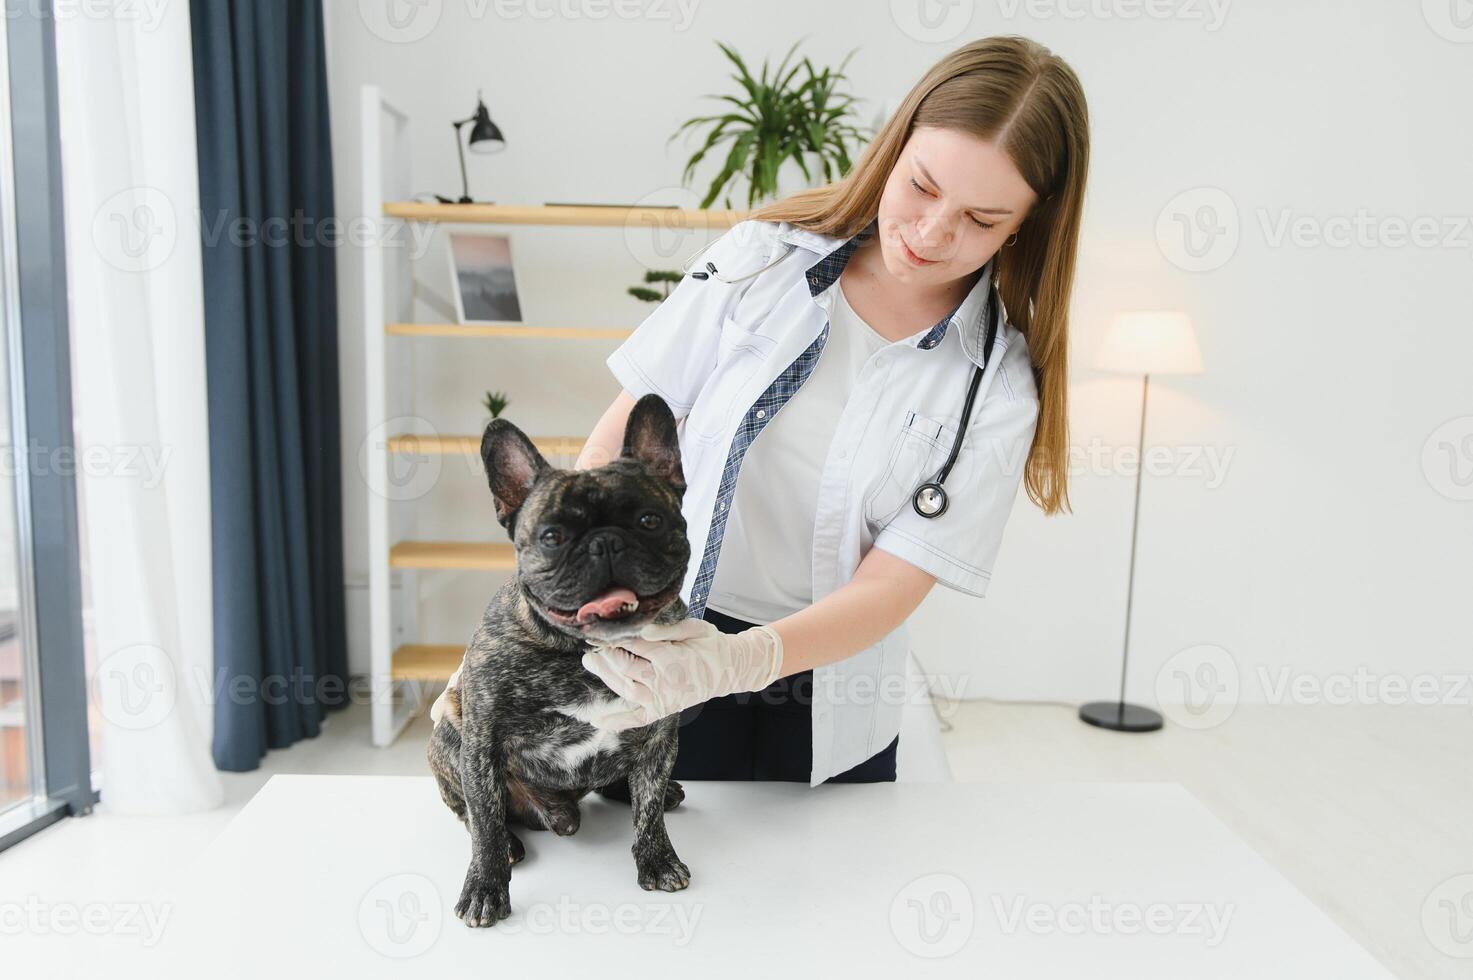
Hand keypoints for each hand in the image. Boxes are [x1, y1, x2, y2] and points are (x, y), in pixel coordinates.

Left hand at [580, 617, 783, 730]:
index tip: (601, 632)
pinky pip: (636, 719)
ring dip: (605, 678)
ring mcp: (662, 698)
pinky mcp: (662, 710)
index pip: (635, 646)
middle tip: (591, 647)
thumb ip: (669, 629)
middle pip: (625, 667)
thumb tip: (643, 630)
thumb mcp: (696, 628)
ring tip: (590, 663)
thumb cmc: (711, 645)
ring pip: (625, 689)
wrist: (729, 669)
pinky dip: (616, 721)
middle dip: (605, 656)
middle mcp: (664, 681)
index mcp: (672, 658)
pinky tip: (596, 720)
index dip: (616, 639)